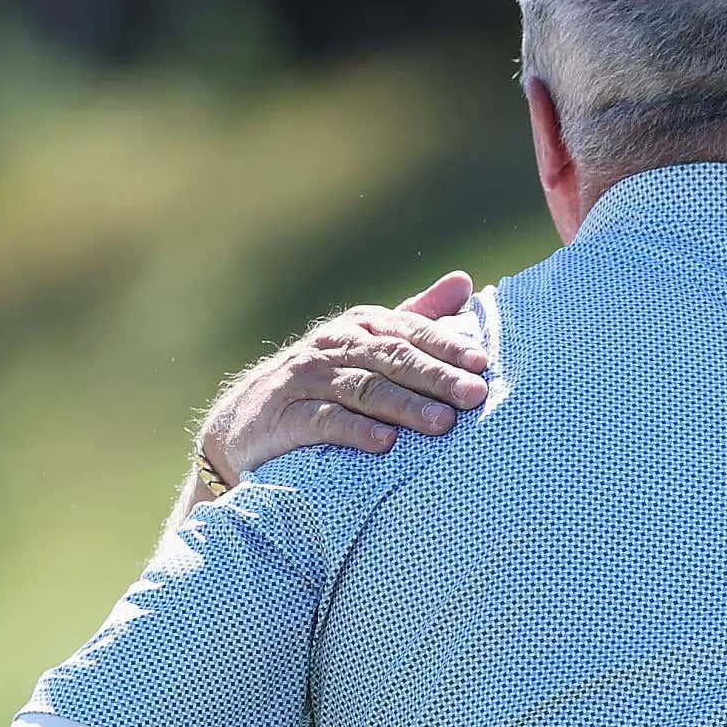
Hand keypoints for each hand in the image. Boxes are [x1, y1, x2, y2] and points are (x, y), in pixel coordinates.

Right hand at [196, 270, 487, 484]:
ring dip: (405, 406)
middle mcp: (335, 347)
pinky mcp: (285, 417)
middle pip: (392, 359)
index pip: (410, 332)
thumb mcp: (369, 344)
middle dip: (436, 377)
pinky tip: (385, 445)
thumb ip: (417, 317)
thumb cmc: (323, 382)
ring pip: (364, 389)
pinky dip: (356, 431)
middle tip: (474, 395)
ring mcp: (308, 380)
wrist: (244, 424)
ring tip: (442, 423)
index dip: (446, 346)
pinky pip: (325, 422)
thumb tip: (464, 281)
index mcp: (362, 328)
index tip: (481, 363)